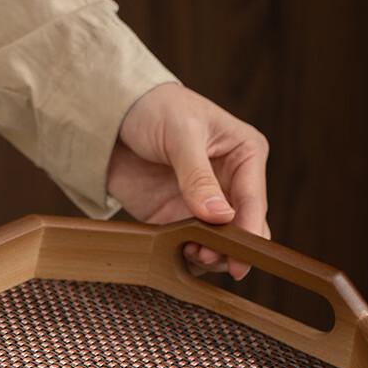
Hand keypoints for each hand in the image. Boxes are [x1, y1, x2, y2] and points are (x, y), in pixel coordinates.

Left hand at [108, 83, 270, 279]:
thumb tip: (220, 216)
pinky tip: (177, 253)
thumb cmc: (156, 110)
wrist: (112, 119)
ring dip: (210, 256)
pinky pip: (192, 247)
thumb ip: (198, 177)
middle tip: (209, 257)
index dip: (250, 230)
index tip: (241, 255)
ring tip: (192, 253)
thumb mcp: (180, 135)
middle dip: (231, 248)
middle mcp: (231, 183)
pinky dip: (188, 257)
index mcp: (245, 155)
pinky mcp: (178, 219)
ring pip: (221, 243)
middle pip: (243, 228)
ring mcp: (205, 205)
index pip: (254, 200)